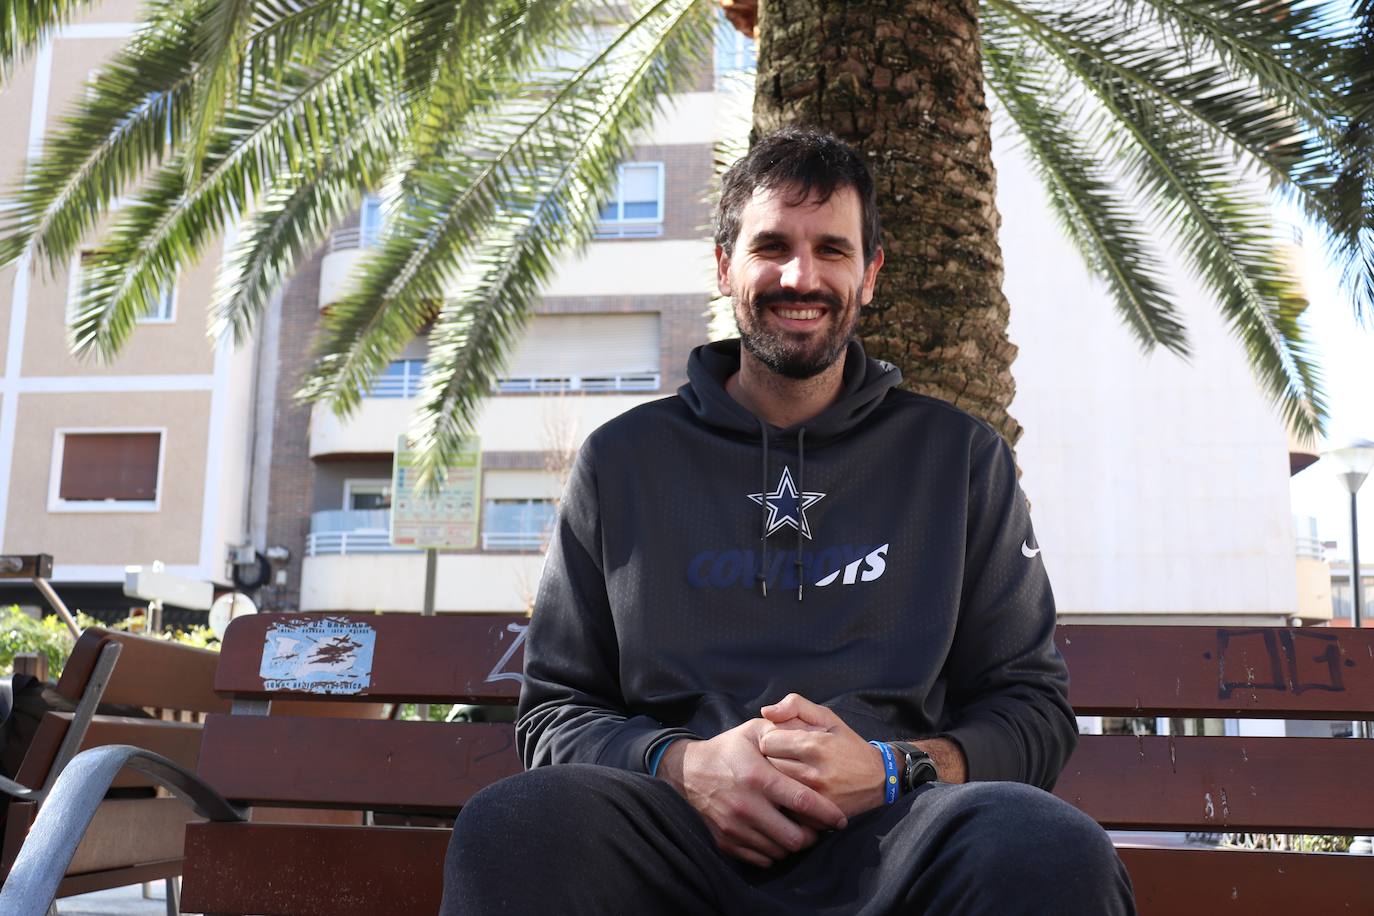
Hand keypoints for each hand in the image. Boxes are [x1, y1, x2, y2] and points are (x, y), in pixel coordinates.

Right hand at [656, 719, 848, 866]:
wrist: (688, 772)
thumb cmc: (728, 749)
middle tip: (817, 828)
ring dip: (793, 844)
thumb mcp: (754, 731)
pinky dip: (774, 852)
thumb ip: (784, 730)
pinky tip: (776, 836)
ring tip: (797, 831)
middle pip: (794, 838)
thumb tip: (815, 733)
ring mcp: (735, 828)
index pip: (802, 802)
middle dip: (812, 836)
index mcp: (758, 777)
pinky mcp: (726, 842)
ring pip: (780, 852)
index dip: (827, 814)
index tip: (840, 820)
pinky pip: (761, 859)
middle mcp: (746, 806)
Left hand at [757, 693, 887, 817]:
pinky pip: (785, 808)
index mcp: (814, 745)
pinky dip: (786, 801)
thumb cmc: (848, 744)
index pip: (767, 742)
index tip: (781, 743)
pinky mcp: (816, 819)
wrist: (880, 779)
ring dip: (777, 780)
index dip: (772, 740)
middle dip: (772, 760)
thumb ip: (795, 706)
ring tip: (790, 774)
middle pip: (768, 765)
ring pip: (774, 787)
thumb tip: (765, 712)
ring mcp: (814, 799)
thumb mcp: (827, 717)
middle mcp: (813, 773)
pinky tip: (796, 793)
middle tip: (785, 759)